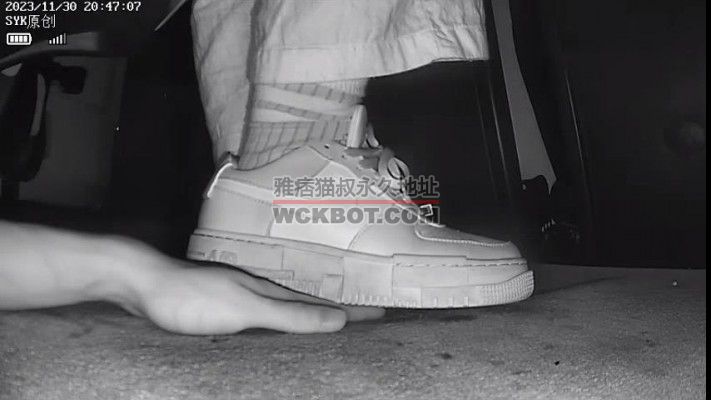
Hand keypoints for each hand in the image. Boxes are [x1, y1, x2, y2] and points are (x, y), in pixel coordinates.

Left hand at [130, 260, 384, 334]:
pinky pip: (263, 316)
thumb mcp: (245, 308)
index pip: (320, 303)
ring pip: (285, 309)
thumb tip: (337, 319)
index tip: (380, 314)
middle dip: (337, 312)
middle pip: (306, 304)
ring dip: (310, 315)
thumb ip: (288, 315)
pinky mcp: (222, 306)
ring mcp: (240, 296)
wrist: (143, 284)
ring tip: (330, 325)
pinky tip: (276, 330)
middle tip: (364, 320)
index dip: (351, 311)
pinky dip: (281, 322)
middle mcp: (259, 291)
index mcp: (270, 291)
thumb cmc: (191, 297)